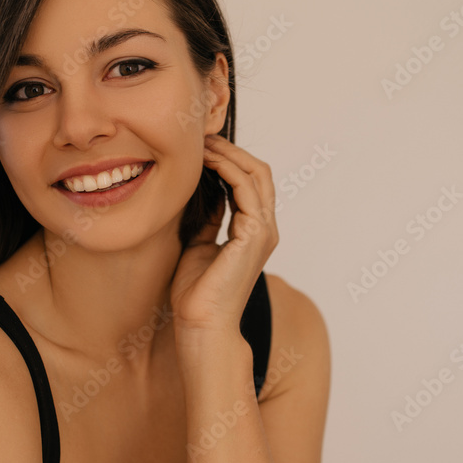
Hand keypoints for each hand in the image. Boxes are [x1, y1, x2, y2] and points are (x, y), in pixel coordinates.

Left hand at [170, 135, 278, 349]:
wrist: (201, 325)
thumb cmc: (197, 294)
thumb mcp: (200, 245)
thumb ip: (209, 220)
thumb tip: (205, 194)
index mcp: (254, 232)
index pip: (251, 182)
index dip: (230, 160)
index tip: (202, 148)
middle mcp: (264, 229)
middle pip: (259, 172)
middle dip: (231, 150)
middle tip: (202, 137)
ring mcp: (263, 231)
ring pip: (256, 174)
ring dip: (229, 154)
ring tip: (203, 143)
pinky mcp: (254, 235)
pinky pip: (245, 189)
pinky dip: (227, 169)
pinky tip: (206, 163)